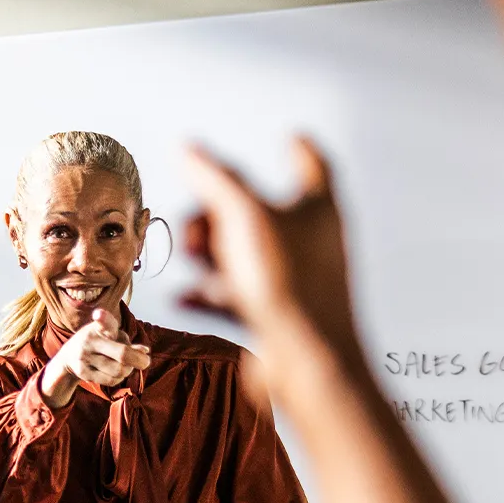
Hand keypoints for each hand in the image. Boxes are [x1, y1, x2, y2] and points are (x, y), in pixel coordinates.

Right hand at [40, 309, 149, 407]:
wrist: (68, 358)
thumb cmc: (97, 343)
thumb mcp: (110, 336)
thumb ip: (126, 341)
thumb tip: (145, 350)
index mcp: (98, 327)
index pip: (102, 321)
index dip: (102, 317)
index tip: (99, 314)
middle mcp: (89, 339)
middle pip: (122, 354)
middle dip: (139, 360)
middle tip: (146, 362)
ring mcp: (84, 356)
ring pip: (119, 370)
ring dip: (128, 370)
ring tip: (126, 366)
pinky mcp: (83, 372)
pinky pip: (111, 380)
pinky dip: (119, 378)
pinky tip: (116, 374)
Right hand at [182, 139, 362, 402]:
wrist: (309, 364)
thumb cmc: (290, 286)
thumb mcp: (244, 217)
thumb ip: (214, 180)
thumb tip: (188, 149)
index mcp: (318, 208)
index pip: (312, 164)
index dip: (298, 148)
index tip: (289, 138)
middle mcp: (311, 244)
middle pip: (259, 211)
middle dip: (218, 212)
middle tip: (198, 226)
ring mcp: (294, 282)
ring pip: (244, 255)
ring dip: (210, 253)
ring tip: (193, 256)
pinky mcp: (276, 318)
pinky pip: (236, 296)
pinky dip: (209, 293)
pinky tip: (185, 296)